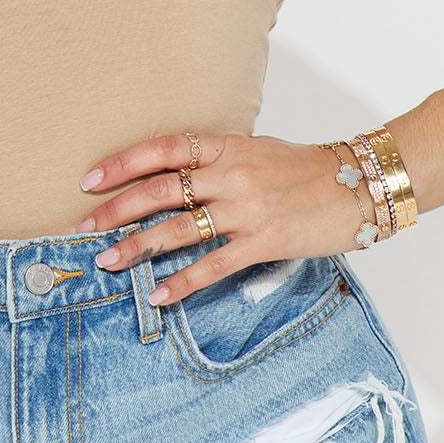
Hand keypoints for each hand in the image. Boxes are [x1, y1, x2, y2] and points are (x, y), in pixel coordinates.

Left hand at [75, 131, 359, 303]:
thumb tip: (172, 176)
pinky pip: (213, 265)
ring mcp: (247, 209)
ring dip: (137, 246)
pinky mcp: (264, 242)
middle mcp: (231, 175)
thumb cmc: (305, 168)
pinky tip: (158, 295)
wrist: (360, 185)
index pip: (162, 150)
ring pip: (178, 229)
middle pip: (160, 191)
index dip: (121, 164)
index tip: (89, 180)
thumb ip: (216, 161)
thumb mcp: (255, 150)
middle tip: (84, 228)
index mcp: (226, 147)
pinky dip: (182, 282)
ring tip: (107, 261)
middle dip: (116, 210)